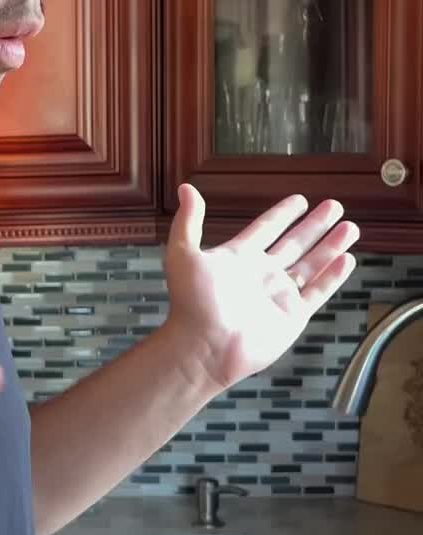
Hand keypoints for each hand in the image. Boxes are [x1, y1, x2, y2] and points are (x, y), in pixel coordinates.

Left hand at [162, 186, 359, 394]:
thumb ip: (188, 221)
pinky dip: (333, 276)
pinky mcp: (293, 316)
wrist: (204, 347)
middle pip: (295, 243)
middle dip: (315, 225)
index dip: (282, 214)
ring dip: (331, 246)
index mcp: (239, 257)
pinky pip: (317, 292)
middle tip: (335, 206)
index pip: (266, 228)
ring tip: (351, 227)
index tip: (300, 200)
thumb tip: (185, 187)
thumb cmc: (191, 302)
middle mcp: (262, 273)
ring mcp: (279, 295)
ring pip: (312, 265)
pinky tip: (347, 258)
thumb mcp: (183, 254)